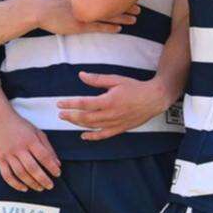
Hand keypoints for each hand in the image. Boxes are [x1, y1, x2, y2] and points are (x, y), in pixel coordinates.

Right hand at [0, 111, 60, 191]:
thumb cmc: (20, 126)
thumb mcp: (37, 132)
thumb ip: (48, 147)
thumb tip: (57, 163)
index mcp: (30, 140)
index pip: (44, 156)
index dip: (52, 167)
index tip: (57, 173)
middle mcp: (19, 148)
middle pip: (32, 168)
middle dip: (43, 179)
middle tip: (50, 186)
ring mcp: (8, 154)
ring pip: (20, 173)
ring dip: (31, 183)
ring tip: (40, 188)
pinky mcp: (0, 159)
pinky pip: (6, 175)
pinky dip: (15, 184)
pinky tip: (24, 188)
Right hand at [34, 0, 138, 35]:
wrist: (36, 9)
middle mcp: (87, 1)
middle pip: (111, 2)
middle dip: (126, 5)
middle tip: (139, 8)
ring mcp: (84, 14)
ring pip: (107, 16)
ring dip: (122, 18)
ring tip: (135, 19)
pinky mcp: (80, 25)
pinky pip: (98, 27)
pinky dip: (109, 28)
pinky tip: (119, 29)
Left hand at [57, 72, 172, 140]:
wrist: (153, 99)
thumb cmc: (135, 87)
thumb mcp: (116, 79)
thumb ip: (97, 79)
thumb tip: (81, 75)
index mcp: (108, 100)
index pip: (83, 103)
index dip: (70, 104)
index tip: (59, 103)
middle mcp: (110, 114)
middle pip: (85, 117)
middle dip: (70, 116)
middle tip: (60, 114)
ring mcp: (115, 123)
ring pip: (92, 126)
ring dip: (78, 124)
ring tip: (68, 120)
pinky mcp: (120, 129)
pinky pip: (103, 135)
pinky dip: (92, 136)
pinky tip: (83, 135)